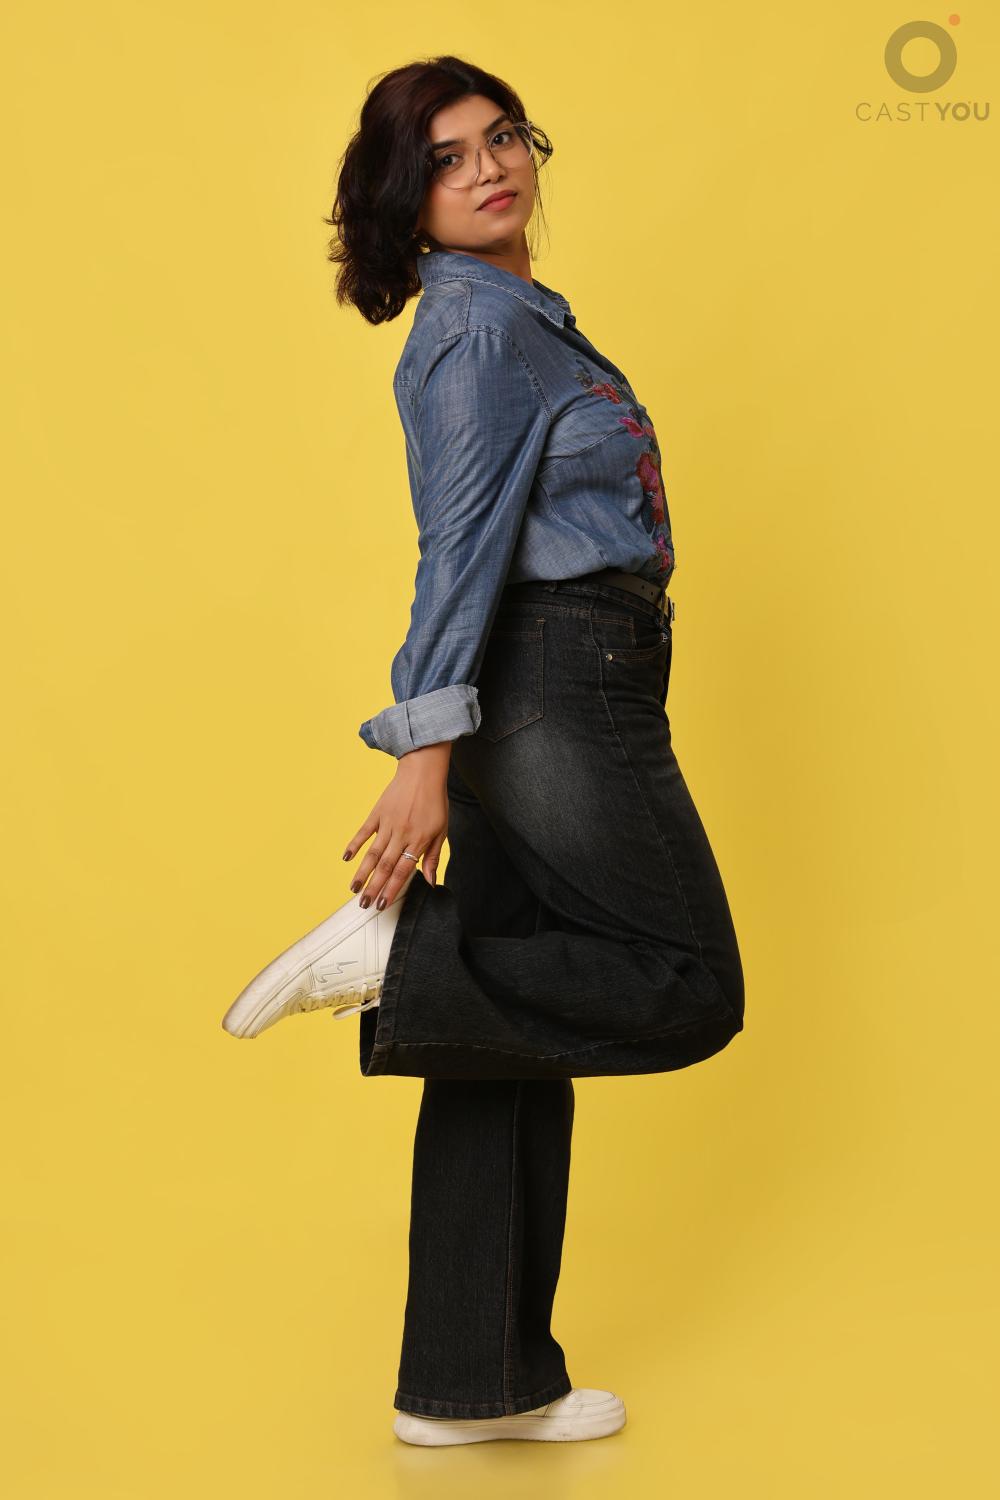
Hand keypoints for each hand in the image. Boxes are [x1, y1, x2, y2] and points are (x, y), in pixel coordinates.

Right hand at [342, 741, 451, 909]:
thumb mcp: (442, 831)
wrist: (423, 772)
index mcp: (419, 840)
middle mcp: (402, 834)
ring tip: (353, 889)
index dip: (392, 889)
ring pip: (373, 853)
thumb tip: (430, 881)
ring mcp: (388, 823)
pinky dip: (354, 844)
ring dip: (362, 872)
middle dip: (374, 887)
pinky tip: (346, 858)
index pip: (403, 870)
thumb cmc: (435, 802)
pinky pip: (364, 831)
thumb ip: (433, 857)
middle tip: (364, 904)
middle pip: (385, 866)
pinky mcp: (378, 813)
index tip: (382, 903)